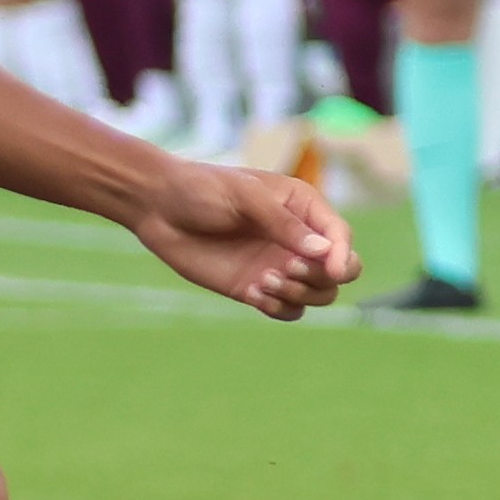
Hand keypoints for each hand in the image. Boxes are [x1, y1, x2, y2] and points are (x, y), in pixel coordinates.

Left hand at [132, 156, 357, 317]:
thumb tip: (323, 251)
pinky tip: (254, 292)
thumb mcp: (244, 197)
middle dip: (321, 277)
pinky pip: (287, 311)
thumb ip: (283, 224)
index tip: (328, 268)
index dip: (341, 255)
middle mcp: (297, 240)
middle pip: (339, 272)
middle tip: (287, 269)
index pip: (340, 237)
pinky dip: (279, 308)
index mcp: (303, 208)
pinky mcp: (257, 288)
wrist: (158, 207)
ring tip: (264, 281)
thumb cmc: (202, 189)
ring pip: (317, 295)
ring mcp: (279, 266)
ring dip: (299, 295)